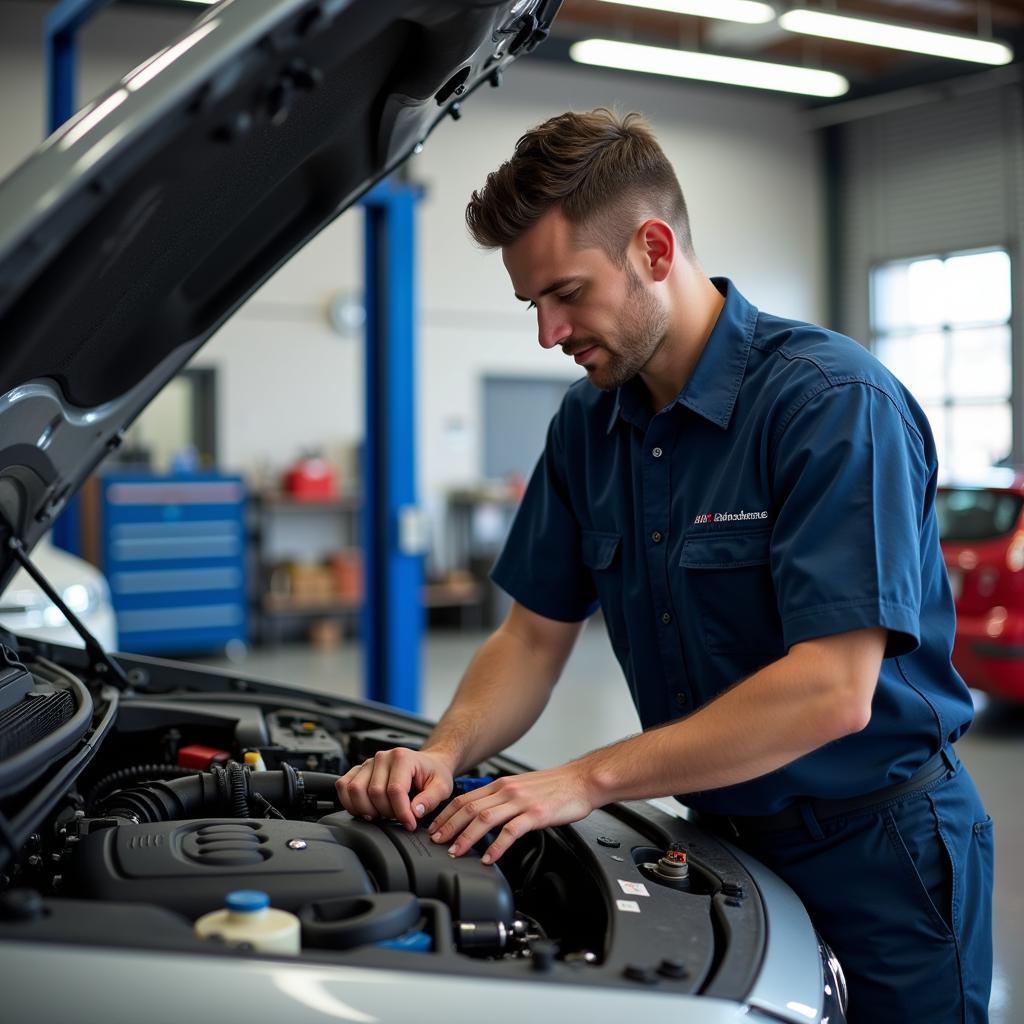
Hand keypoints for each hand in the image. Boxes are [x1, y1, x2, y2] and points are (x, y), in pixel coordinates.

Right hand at [335, 747, 454, 830]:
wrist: (428, 764)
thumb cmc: (433, 774)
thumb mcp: (442, 786)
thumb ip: (430, 799)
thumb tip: (414, 812)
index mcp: (402, 757)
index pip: (395, 790)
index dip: (401, 812)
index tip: (410, 824)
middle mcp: (382, 757)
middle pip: (374, 792)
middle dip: (386, 812)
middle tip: (398, 818)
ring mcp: (368, 763)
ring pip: (355, 790)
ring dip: (367, 809)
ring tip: (382, 814)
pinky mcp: (359, 771)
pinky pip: (343, 786)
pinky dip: (349, 802)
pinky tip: (365, 810)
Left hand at [428, 764, 594, 863]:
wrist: (581, 781)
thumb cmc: (554, 786)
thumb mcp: (521, 787)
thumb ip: (501, 799)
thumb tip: (482, 815)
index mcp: (502, 784)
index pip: (465, 798)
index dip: (446, 814)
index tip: (435, 828)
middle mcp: (507, 791)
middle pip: (469, 808)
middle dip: (449, 826)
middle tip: (437, 842)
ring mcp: (521, 802)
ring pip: (485, 818)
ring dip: (467, 837)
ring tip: (456, 852)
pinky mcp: (536, 814)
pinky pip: (511, 831)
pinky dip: (497, 846)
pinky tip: (490, 858)